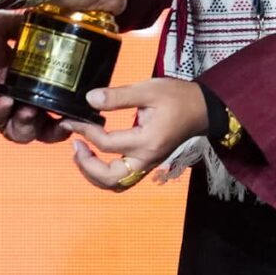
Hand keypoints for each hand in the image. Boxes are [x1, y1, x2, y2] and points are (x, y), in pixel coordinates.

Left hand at [0, 12, 68, 143]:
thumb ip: (21, 24)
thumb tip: (51, 16)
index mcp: (24, 78)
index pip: (53, 99)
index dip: (68, 105)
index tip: (83, 102)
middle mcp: (14, 98)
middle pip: (42, 125)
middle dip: (55, 128)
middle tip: (64, 120)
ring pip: (20, 132)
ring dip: (30, 124)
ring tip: (30, 109)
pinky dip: (1, 114)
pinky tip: (5, 101)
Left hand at [66, 77, 211, 191]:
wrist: (202, 109)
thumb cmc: (178, 97)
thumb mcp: (149, 90)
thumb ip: (118, 96)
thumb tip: (89, 99)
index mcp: (147, 141)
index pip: (107, 144)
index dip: (86, 132)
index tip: (73, 120)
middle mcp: (146, 159)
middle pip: (109, 179)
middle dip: (86, 166)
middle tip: (75, 144)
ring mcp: (147, 164)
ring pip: (115, 184)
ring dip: (93, 174)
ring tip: (81, 153)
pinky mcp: (147, 163)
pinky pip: (122, 179)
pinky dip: (104, 174)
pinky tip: (96, 157)